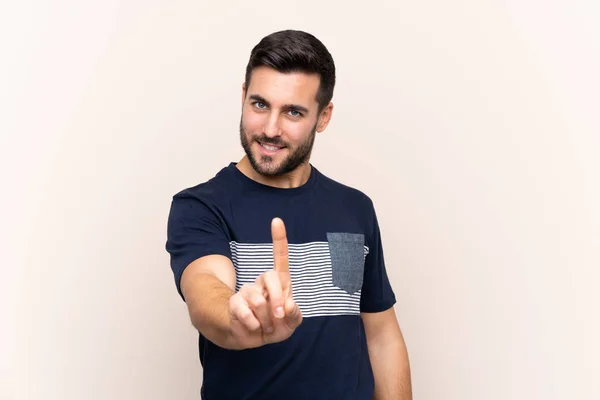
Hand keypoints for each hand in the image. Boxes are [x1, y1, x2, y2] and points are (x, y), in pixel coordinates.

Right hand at [228, 217, 302, 348]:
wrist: (254, 338)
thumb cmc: (276, 326)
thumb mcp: (291, 323)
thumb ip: (295, 315)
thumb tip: (288, 305)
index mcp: (279, 282)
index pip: (279, 257)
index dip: (278, 239)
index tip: (276, 220)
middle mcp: (262, 282)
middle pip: (270, 276)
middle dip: (277, 298)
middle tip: (280, 315)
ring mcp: (247, 291)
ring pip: (258, 300)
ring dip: (267, 320)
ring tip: (266, 327)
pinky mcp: (235, 303)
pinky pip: (246, 313)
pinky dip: (255, 326)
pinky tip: (255, 327)